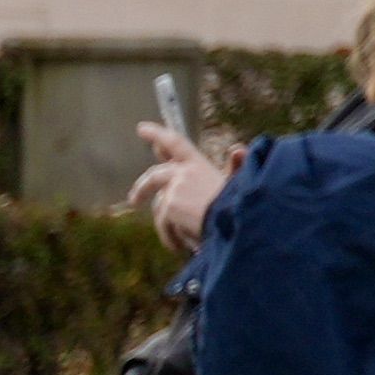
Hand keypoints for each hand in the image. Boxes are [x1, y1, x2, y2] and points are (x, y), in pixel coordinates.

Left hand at [126, 117, 236, 257]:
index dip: (158, 134)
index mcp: (199, 164)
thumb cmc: (241, 204)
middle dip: (142, 188)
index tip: (141, 128)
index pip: (176, 143)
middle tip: (134, 200)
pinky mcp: (169, 205)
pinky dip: (169, 236)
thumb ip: (233, 167)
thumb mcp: (236, 183)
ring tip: (181, 241)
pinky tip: (179, 246)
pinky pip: (162, 223)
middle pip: (154, 176)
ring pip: (160, 206)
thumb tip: (238, 149)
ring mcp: (175, 187)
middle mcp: (184, 171)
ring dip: (167, 224)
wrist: (239, 221)